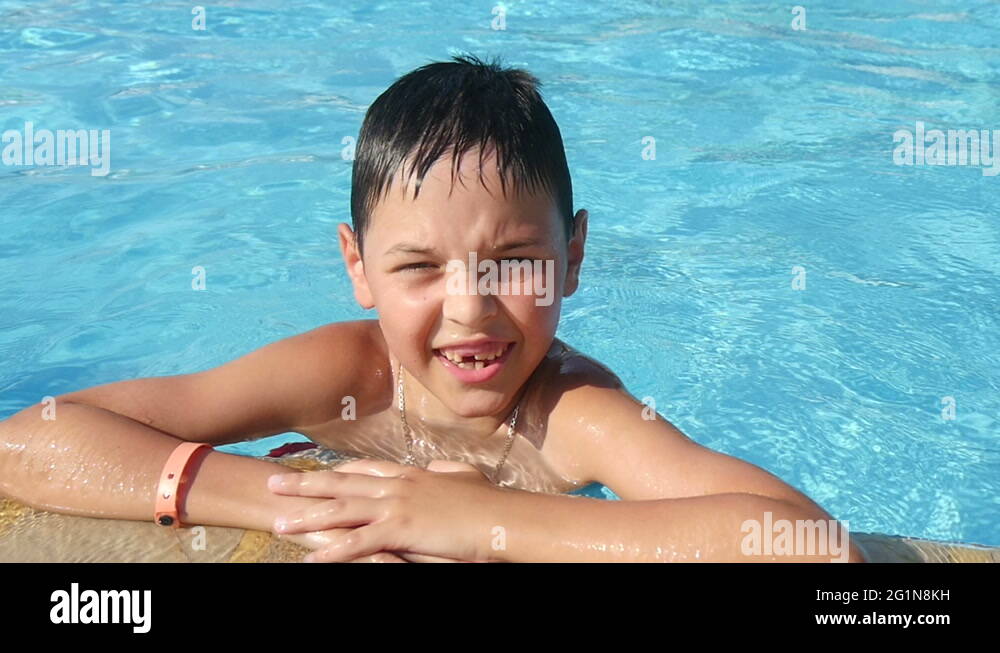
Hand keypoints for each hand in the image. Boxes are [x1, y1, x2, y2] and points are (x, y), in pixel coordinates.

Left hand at [268, 458, 501, 562]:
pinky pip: (359, 541)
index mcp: (411, 474)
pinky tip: (314, 557)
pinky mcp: (401, 529)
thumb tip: (435, 468)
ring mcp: (397, 506)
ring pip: (342, 509)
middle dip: (306, 484)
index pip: (364, 469)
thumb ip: (445, 471)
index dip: (337, 471)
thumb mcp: (465, 477)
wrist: (501, 517)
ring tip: (279, 523)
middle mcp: (398, 485)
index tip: (314, 470)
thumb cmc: (488, 502)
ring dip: (308, 516)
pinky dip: (334, 550)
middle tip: (275, 484)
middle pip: (342, 483)